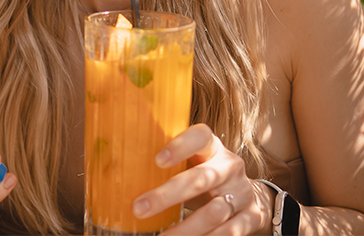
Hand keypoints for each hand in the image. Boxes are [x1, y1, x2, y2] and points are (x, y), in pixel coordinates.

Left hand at [130, 124, 270, 235]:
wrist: (250, 196)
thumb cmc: (206, 177)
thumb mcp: (194, 164)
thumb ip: (168, 165)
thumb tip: (113, 172)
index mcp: (213, 148)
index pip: (201, 136)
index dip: (181, 146)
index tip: (156, 161)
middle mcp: (230, 167)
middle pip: (201, 178)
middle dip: (168, 195)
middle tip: (139, 208)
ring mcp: (242, 193)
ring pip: (214, 212)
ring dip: (185, 229)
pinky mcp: (250, 217)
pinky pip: (229, 233)